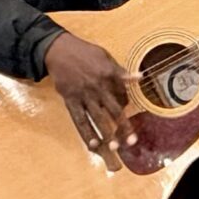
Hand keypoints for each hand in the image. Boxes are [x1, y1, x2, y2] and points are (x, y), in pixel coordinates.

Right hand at [44, 31, 133, 151]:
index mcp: (109, 75)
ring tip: (114, 148)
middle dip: (124, 127)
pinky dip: (86, 132)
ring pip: (98, 118)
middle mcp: (98, 88)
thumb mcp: (105, 56)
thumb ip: (121, 71)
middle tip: (132, 142)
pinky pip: (80, 119)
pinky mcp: (71, 101)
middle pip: (114, 111)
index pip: (123, 95)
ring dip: (106, 134)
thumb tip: (140, 77)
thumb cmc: (84, 52)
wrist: (59, 50)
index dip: (126, 103)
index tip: (125, 107)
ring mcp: (84, 96)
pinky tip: (92, 144)